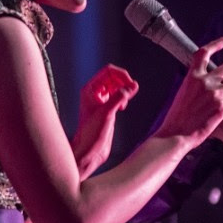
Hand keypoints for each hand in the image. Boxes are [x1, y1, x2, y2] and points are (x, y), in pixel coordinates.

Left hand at [70, 64, 138, 178]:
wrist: (90, 150)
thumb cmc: (91, 133)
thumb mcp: (107, 113)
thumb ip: (120, 97)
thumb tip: (133, 85)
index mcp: (90, 89)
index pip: (108, 72)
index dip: (121, 75)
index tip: (130, 84)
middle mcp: (94, 93)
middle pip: (113, 77)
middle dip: (124, 82)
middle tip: (130, 92)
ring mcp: (101, 101)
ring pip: (116, 87)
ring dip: (124, 90)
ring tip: (126, 101)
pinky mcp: (107, 109)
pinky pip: (117, 96)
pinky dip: (123, 98)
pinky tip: (123, 107)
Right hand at [154, 37, 222, 148]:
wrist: (175, 134)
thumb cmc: (177, 118)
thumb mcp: (182, 94)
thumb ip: (194, 85)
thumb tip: (202, 83)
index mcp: (192, 76)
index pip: (203, 54)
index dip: (215, 45)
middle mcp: (204, 81)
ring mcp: (214, 94)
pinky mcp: (222, 107)